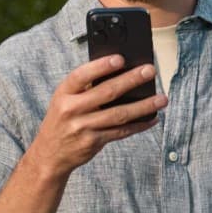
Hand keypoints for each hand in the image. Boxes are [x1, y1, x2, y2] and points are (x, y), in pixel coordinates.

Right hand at [26, 55, 165, 178]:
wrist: (50, 154)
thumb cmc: (63, 120)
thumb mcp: (64, 100)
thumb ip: (85, 89)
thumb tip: (120, 73)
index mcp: (63, 93)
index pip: (81, 75)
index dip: (101, 66)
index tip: (120, 58)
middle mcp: (71, 109)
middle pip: (106, 93)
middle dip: (131, 80)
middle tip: (150, 71)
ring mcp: (83, 127)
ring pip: (119, 115)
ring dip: (143, 106)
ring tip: (161, 99)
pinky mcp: (93, 142)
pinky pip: (121, 132)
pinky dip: (139, 125)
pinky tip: (152, 118)